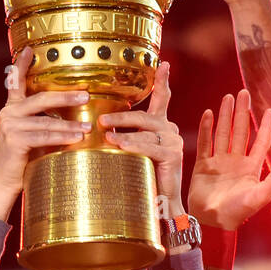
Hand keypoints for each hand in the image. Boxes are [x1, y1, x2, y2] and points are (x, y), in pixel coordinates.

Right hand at [0, 47, 90, 220]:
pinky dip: (62, 138)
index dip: (22, 65)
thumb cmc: (21, 161)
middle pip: (41, 98)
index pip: (16, 82)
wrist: (2, 183)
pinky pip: (43, 136)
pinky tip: (77, 139)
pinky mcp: (14, 140)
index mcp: (12, 109)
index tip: (30, 49)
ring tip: (88, 126)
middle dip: (65, 96)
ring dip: (70, 124)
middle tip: (86, 95)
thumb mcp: (31, 136)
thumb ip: (44, 122)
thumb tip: (73, 116)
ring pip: (46, 121)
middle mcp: (9, 113)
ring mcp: (10, 126)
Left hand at [100, 62, 184, 214]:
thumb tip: (96, 127)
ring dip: (124, 130)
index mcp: (160, 127)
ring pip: (146, 129)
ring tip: (105, 134)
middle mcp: (169, 130)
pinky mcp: (172, 156)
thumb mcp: (129, 153)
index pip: (162, 99)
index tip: (163, 62)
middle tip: (101, 118)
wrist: (159, 207)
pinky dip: (134, 145)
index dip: (162, 81)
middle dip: (122, 114)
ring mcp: (173, 142)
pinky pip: (150, 146)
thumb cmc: (140, 180)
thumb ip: (120, 136)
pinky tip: (120, 145)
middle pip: (145, 114)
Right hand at [187, 89, 270, 229]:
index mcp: (251, 168)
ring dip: (225, 116)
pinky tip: (208, 114)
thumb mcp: (262, 194)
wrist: (211, 222)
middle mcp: (236, 162)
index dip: (266, 126)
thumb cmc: (238, 212)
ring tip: (228, 98)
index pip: (261, 142)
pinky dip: (206, 129)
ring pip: (223, 133)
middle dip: (242, 113)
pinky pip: (205, 143)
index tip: (270, 110)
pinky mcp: (202, 166)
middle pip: (241, 132)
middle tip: (244, 94)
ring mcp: (218, 163)